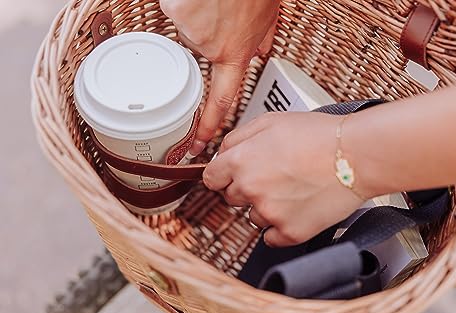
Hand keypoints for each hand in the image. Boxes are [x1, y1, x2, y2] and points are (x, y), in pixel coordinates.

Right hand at [160, 0, 279, 155]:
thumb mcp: (268, 14)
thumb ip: (263, 36)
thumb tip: (262, 50)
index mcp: (235, 51)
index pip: (222, 98)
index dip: (210, 123)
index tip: (201, 142)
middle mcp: (211, 47)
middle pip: (198, 48)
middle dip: (206, 32)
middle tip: (218, 11)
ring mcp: (191, 29)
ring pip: (186, 26)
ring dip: (196, 14)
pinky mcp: (175, 11)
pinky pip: (174, 8)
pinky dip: (182, 0)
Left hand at [203, 112, 367, 246]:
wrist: (356, 155)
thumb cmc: (319, 136)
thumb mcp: (271, 121)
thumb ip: (237, 137)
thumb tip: (221, 153)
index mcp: (241, 161)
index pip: (211, 178)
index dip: (222, 175)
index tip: (231, 176)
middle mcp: (250, 189)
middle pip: (231, 197)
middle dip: (246, 187)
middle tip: (273, 176)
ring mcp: (269, 213)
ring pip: (253, 217)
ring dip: (265, 207)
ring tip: (292, 189)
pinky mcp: (289, 232)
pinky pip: (271, 237)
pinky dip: (281, 226)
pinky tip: (297, 208)